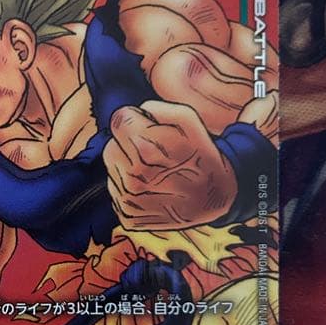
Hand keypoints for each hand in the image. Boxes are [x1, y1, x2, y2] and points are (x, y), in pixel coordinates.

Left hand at [104, 100, 236, 229]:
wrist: (213, 199)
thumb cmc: (201, 157)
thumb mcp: (189, 120)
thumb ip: (157, 108)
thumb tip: (135, 112)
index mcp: (146, 149)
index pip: (118, 121)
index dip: (134, 121)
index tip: (147, 128)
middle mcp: (134, 176)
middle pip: (111, 146)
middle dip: (129, 144)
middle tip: (154, 153)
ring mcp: (129, 200)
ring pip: (112, 169)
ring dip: (127, 166)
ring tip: (154, 172)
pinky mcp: (127, 216)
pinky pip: (115, 192)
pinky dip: (129, 188)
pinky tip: (151, 189)